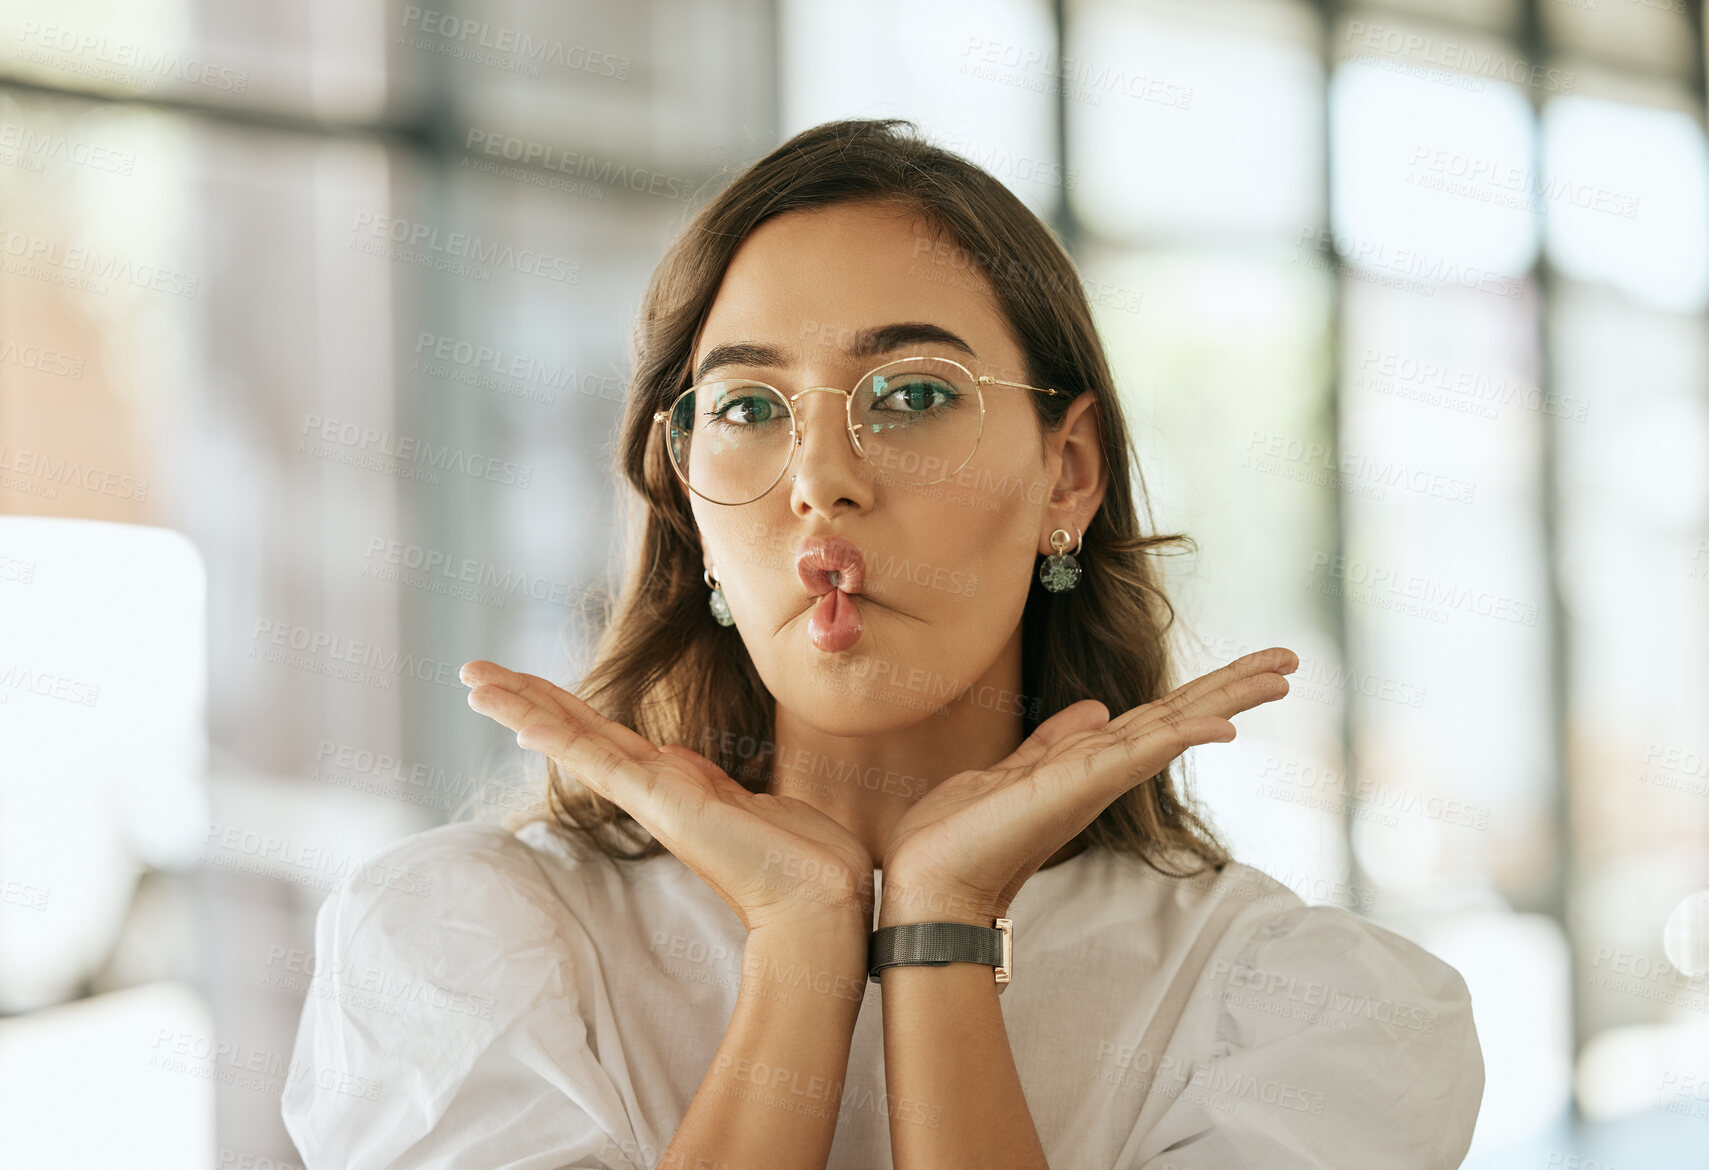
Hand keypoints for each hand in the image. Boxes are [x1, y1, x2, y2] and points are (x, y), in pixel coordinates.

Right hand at [460, 660, 876, 933]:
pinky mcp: (663, 804)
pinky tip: (520, 722)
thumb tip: (703, 771)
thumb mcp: (761, 805)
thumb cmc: (808, 861)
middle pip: (580, 730)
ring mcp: (656, 797)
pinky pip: (600, 762)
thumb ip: (727, 788)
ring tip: (473, 682)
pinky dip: (559, 739)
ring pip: (577, 739)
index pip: (608, 737)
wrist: (823, 903)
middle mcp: (659, 788)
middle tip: (472, 673)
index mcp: (679, 785)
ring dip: (523, 708)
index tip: (524, 692)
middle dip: (526, 699)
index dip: (564, 710)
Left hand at [876, 647, 1298, 925]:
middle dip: (1234, 688)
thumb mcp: (1011, 771)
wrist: (927, 883)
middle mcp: (1102, 771)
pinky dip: (1182, 738)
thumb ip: (1054, 742)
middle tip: (1290, 662)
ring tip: (1280, 676)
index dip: (1205, 691)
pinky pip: (1139, 755)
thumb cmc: (960, 836)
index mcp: (1088, 763)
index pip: (1159, 716)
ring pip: (1174, 729)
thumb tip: (1094, 710)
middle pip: (1181, 718)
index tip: (1252, 668)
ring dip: (1226, 701)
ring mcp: (1095, 780)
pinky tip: (1222, 725)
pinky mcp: (1078, 787)